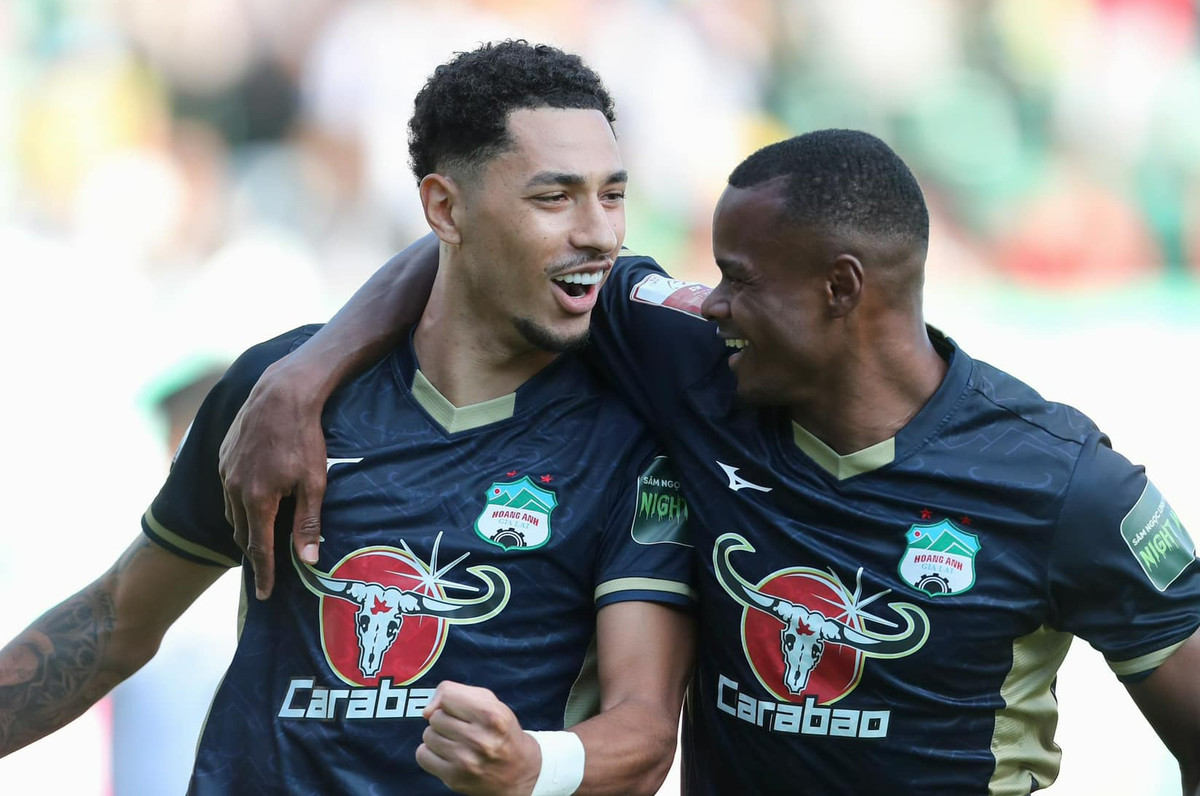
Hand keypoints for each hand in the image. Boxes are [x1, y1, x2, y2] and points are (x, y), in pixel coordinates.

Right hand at [219, 358, 327, 599]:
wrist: (281, 393)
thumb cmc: (304, 438)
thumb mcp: (314, 483)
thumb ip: (308, 523)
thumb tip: (307, 560)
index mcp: (257, 500)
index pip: (258, 548)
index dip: (263, 574)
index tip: (264, 595)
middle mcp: (234, 489)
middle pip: (242, 533)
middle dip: (254, 553)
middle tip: (266, 570)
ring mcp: (225, 471)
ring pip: (232, 513)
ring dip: (246, 529)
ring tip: (260, 540)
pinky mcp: (223, 456)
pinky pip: (228, 491)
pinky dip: (239, 505)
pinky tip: (252, 504)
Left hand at [417, 681, 541, 795]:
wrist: (518, 771)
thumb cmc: (501, 731)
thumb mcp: (491, 703)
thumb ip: (457, 693)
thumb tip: (427, 710)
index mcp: (491, 715)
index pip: (447, 696)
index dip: (449, 701)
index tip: (457, 709)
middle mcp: (479, 739)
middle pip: (435, 717)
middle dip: (445, 720)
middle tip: (461, 728)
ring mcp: (465, 761)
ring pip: (428, 735)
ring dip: (438, 737)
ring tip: (456, 741)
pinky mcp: (454, 778)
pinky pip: (422, 755)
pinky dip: (430, 753)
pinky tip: (446, 754)